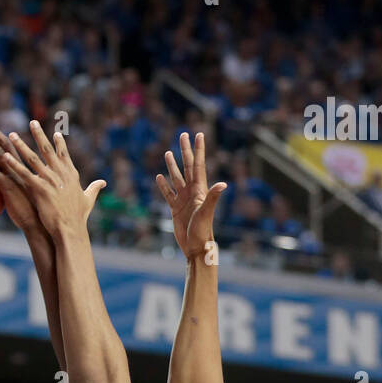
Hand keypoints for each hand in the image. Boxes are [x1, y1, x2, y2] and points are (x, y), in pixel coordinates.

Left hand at [0, 116, 43, 235]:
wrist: (43, 226)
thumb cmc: (36, 215)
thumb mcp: (26, 199)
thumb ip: (17, 191)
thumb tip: (8, 193)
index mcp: (24, 168)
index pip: (11, 147)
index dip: (1, 135)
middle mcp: (19, 168)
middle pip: (4, 143)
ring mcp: (14, 176)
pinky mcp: (9, 187)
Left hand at [0, 120, 104, 239]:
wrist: (71, 230)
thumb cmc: (79, 218)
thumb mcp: (88, 200)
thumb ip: (94, 189)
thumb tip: (103, 183)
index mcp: (71, 175)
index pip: (64, 155)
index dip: (59, 144)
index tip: (55, 132)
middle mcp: (60, 174)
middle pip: (47, 150)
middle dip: (39, 135)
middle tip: (32, 122)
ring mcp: (50, 181)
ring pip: (33, 159)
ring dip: (22, 146)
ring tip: (12, 135)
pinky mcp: (40, 190)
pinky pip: (24, 174)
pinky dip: (14, 164)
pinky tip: (5, 156)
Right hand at [156, 132, 225, 259]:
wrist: (195, 248)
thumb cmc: (202, 231)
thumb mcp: (207, 213)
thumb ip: (213, 197)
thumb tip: (223, 184)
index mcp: (200, 190)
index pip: (198, 165)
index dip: (198, 150)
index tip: (199, 135)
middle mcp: (192, 192)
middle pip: (187, 166)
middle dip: (185, 151)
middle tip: (183, 135)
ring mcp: (183, 200)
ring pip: (176, 178)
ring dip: (172, 165)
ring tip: (167, 152)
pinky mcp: (175, 209)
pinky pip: (168, 193)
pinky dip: (163, 185)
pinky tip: (159, 177)